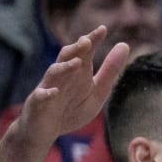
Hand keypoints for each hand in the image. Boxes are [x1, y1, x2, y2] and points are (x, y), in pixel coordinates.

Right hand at [16, 28, 130, 144]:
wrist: (44, 132)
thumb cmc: (70, 110)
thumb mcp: (96, 92)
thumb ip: (109, 71)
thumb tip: (124, 45)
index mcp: (77, 72)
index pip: (84, 52)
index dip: (92, 40)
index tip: (103, 29)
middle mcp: (62, 76)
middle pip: (67, 57)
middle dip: (76, 49)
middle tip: (87, 41)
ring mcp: (48, 88)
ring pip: (54, 73)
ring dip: (64, 68)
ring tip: (77, 63)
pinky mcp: (37, 104)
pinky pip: (40, 96)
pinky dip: (47, 93)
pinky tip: (54, 92)